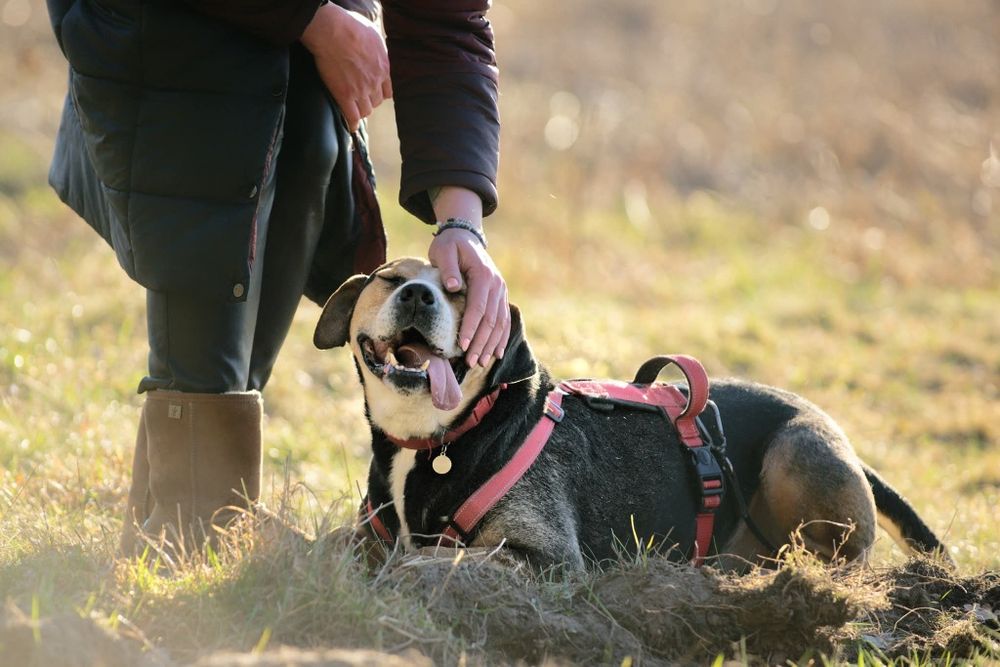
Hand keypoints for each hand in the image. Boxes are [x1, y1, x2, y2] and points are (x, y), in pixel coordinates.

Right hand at [301, 3, 391, 131]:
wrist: (333, 32)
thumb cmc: (351, 28)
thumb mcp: (374, 36)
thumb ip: (377, 49)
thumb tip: (375, 50)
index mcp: (384, 68)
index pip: (387, 91)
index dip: (379, 94)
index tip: (373, 94)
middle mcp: (375, 82)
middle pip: (376, 102)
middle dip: (368, 102)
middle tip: (359, 100)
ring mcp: (360, 91)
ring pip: (365, 111)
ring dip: (360, 111)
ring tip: (353, 110)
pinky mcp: (345, 96)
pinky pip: (351, 116)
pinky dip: (351, 123)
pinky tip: (350, 126)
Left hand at [427, 188, 509, 367]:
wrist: (465, 237)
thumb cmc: (450, 246)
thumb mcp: (444, 251)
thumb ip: (448, 268)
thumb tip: (453, 287)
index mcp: (483, 275)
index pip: (478, 307)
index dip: (470, 328)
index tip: (462, 345)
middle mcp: (497, 285)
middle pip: (491, 320)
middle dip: (480, 343)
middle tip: (470, 362)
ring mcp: (501, 291)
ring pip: (500, 323)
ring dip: (491, 345)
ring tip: (480, 362)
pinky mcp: (500, 297)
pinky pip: (504, 321)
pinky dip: (501, 338)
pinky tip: (496, 354)